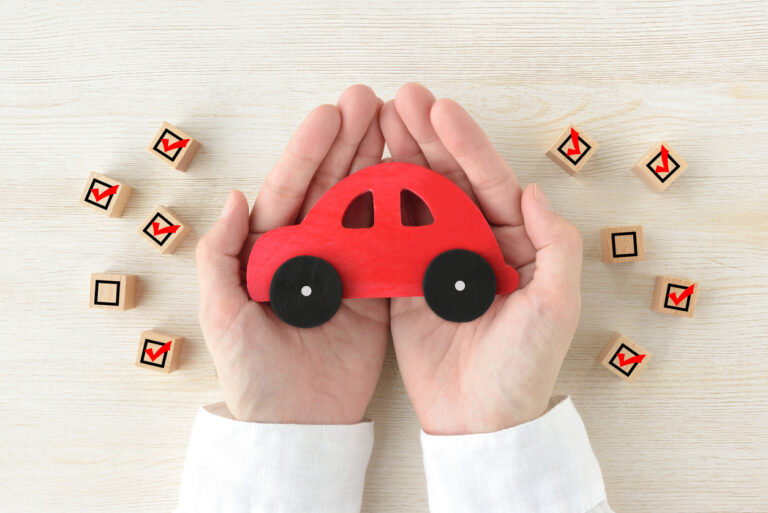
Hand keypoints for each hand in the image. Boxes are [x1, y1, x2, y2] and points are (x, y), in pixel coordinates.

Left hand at [196, 85, 388, 423]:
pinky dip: (405, 215)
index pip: (290, 189)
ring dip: (379, 166)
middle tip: (370, 101)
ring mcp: (346, 269)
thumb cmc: (251, 373)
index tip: (330, 115)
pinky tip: (418, 182)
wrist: (297, 424)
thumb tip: (234, 196)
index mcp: (270, 250)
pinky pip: (392, 246)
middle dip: (349, 143)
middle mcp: (310, 252)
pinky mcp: (375, 292)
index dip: (308, 151)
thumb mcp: (222, 314)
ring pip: (365, 208)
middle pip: (331, 188)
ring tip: (398, 127)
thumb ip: (221, 256)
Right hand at [380, 83, 582, 434]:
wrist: (479, 421)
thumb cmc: (524, 368)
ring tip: (377, 124)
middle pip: (448, 181)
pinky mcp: (406, 284)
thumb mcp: (556, 308)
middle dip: (426, 138)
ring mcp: (436, 261)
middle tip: (399, 101)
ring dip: (398, 161)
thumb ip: (553, 248)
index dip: (466, 144)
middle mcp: (474, 244)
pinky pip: (389, 237)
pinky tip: (360, 176)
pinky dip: (375, 207)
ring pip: (416, 200)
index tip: (440, 110)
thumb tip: (533, 191)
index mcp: (513, 243)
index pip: (489, 182)